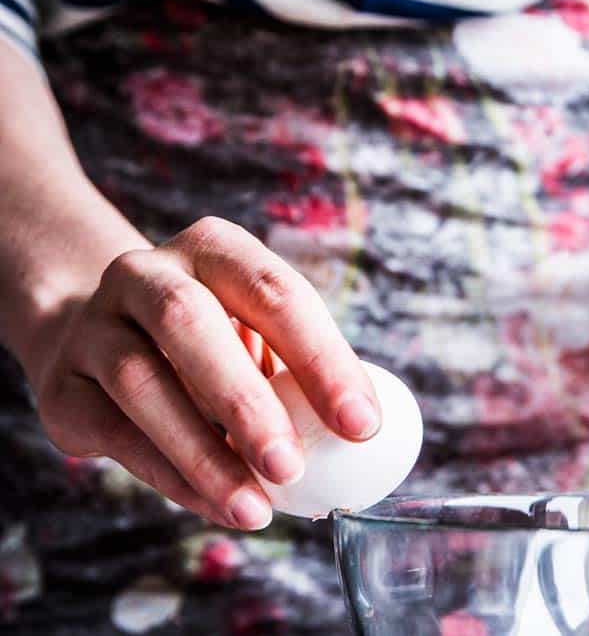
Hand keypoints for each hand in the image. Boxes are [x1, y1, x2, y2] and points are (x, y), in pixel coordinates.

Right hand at [33, 217, 380, 529]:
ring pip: (141, 381)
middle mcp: (146, 273)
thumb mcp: (252, 332)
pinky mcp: (63, 381)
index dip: (321, 357)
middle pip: (190, 322)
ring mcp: (96, 324)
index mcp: (212, 247)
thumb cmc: (205, 340)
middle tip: (291, 467)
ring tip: (253, 506)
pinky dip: (168, 474)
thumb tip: (356, 437)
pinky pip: (113, 431)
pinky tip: (213, 504)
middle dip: (246, 400)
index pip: (274, 291)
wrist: (98, 336)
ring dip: (203, 452)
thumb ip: (293, 372)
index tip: (359, 425)